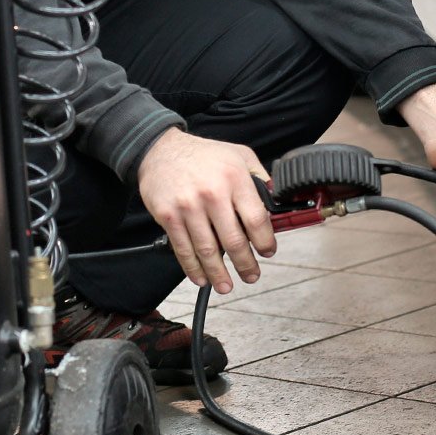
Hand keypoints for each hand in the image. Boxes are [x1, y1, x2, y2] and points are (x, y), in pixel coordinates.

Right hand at [137, 127, 275, 292]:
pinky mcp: (168, 216)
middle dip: (245, 264)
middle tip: (251, 276)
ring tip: (226, 285)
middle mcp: (212, 193)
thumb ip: (260, 178)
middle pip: (234, 240)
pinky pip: (183, 249)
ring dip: (218, 273)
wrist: (159, 149)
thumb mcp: (240, 155)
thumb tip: (276, 203)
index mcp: (235, 179)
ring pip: (207, 250)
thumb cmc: (203, 155)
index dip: (265, 242)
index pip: (256, 219)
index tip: (268, 252)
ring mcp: (188, 206)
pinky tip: (201, 278)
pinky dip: (192, 268)